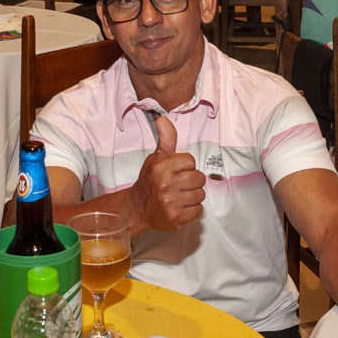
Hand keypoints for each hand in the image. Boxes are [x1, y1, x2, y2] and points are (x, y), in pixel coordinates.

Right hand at [127, 115, 204, 230]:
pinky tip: (180, 206)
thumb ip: (166, 139)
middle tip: (179, 184)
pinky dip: (192, 209)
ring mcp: (170, 203)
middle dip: (191, 181)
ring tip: (180, 195)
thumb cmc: (150, 180)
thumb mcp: (156, 158)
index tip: (176, 171)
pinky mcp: (176, 218)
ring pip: (200, 195)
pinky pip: (198, 210)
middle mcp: (165, 184)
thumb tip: (163, 118)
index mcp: (161, 167)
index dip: (185, 166)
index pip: (191, 161)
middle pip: (199, 178)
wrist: (137, 208)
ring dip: (192, 196)